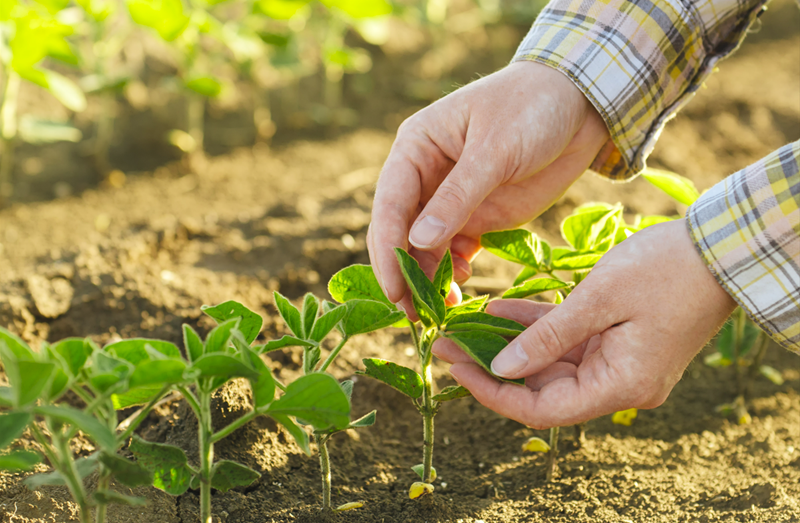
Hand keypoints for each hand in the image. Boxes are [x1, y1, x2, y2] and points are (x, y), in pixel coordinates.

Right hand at [368, 61, 608, 311]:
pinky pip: (453, 253)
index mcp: (416, 148)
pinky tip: (462, 287)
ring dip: (428, 279)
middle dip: (404, 272)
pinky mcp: (476, 218)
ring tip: (443, 309)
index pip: (390, 203)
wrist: (582, 106)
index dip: (388, 248)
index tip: (395, 288)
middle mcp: (424, 177)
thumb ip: (458, 197)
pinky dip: (452, 274)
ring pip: (424, 249)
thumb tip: (417, 242)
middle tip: (413, 314)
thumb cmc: (532, 108)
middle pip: (400, 232)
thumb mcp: (496, 150)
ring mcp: (449, 201)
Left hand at [432, 219, 736, 427]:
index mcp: (621, 385)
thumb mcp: (599, 300)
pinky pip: (567, 340)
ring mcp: (618, 362)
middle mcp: (619, 383)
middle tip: (446, 343)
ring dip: (509, 346)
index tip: (455, 370)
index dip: (494, 395)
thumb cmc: (667, 270)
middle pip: (542, 388)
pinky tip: (496, 311)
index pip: (543, 410)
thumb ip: (547, 337)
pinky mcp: (617, 340)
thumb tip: (500, 368)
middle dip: (493, 367)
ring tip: (462, 328)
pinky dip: (535, 327)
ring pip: (550, 363)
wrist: (720, 248)